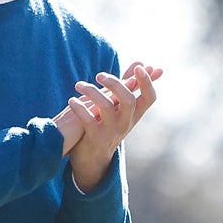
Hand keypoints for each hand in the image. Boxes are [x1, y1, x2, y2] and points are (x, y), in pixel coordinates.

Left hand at [64, 61, 162, 192]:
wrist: (93, 158)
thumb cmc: (108, 126)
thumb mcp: (122, 108)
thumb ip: (132, 85)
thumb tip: (145, 64)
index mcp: (134, 114)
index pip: (150, 98)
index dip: (147, 82)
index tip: (139, 68)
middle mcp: (126, 123)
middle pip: (128, 100)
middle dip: (115, 84)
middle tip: (99, 75)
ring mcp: (111, 131)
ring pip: (106, 108)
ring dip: (91, 92)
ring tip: (79, 85)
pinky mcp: (95, 138)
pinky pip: (88, 120)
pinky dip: (79, 108)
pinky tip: (71, 101)